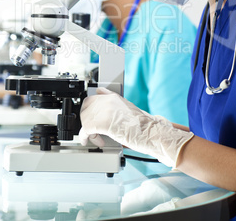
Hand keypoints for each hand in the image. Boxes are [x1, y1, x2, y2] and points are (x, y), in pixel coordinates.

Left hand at [79, 88, 193, 166]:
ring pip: (85, 117)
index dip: (91, 106)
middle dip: (86, 117)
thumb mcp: (130, 111)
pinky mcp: (102, 123)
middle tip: (92, 128)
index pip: (96, 94)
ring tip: (97, 138)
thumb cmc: (145, 126)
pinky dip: (86, 137)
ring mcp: (105, 110)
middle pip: (87, 105)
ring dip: (88, 130)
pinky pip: (85, 129)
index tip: (90, 112)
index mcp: (115, 97)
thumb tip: (110, 115)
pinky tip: (88, 141)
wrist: (151, 132)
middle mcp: (108, 101)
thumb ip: (118, 109)